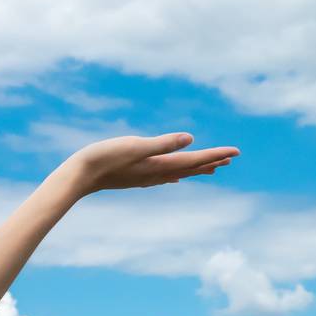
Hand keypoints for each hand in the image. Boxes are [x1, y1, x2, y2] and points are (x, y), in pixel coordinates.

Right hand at [64, 132, 238, 194]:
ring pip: (178, 173)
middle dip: (211, 162)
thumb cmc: (104, 157)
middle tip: (231, 159)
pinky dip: (175, 174)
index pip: (194, 159)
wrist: (78, 176)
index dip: (216, 154)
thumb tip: (190, 139)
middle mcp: (155, 173)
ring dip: (196, 168)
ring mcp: (145, 177)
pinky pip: (163, 176)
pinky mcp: (135, 176)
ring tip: (212, 168)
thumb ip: (163, 143)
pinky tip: (174, 176)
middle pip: (190, 168)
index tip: (237, 152)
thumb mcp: (135, 146)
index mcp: (159, 164)